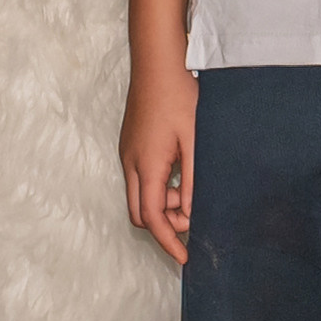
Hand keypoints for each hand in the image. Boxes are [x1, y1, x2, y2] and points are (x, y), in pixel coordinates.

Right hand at [120, 53, 197, 264]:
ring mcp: (126, 154)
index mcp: (147, 166)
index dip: (168, 243)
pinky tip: (179, 172)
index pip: (153, 219)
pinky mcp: (129, 145)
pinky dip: (157, 187)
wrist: (157, 62)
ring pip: (138, 197)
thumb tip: (191, 214)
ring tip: (189, 185)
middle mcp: (130, 164)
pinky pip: (139, 180)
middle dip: (164, 224)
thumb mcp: (194, 140)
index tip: (185, 258)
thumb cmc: (179, 95)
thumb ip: (192, 180)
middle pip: (140, 214)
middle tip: (192, 214)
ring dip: (162, 203)